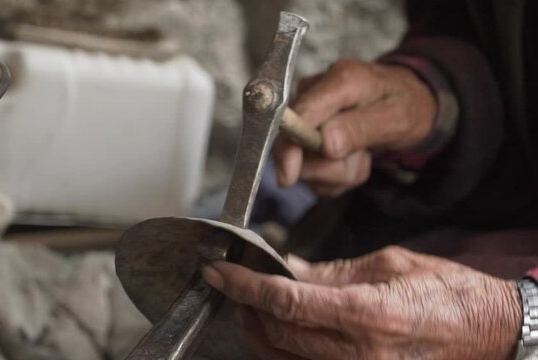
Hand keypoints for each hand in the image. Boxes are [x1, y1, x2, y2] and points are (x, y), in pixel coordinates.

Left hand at [202, 246, 520, 359]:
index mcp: (367, 313)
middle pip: (278, 334)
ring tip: (255, 306)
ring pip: (285, 359)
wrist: (489, 333)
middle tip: (237, 284)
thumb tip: (290, 269)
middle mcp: (359, 354)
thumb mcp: (389, 265)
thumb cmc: (447, 292)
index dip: (244, 287)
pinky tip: (283, 331)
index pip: (286, 302)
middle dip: (247, 308)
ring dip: (261, 332)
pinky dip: (285, 351)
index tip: (218, 273)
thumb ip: (332, 271)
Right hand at [275, 59, 436, 195]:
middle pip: (295, 145)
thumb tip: (325, 143)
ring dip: (337, 172)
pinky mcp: (305, 131)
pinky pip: (313, 169)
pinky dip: (336, 173)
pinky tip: (352, 157)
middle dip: (329, 167)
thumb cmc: (405, 103)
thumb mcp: (398, 117)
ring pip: (305, 163)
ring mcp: (307, 113)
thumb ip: (361, 128)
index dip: (289, 148)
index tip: (289, 176)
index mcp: (340, 81)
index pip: (298, 116)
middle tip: (361, 159)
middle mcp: (315, 92)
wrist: (407, 100)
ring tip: (362, 155)